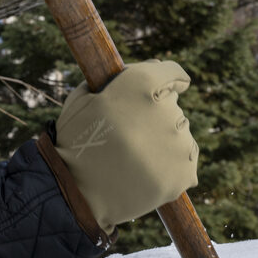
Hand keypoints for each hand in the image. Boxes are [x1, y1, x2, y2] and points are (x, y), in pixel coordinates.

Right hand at [54, 60, 198, 233]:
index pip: (172, 73)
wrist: (73, 192)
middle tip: (127, 137)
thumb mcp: (84, 97)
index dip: (168, 81)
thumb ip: (120, 78)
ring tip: (131, 160)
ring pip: (178, 137)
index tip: (169, 88)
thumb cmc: (74, 141)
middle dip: (153, 119)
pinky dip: (168, 169)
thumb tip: (155, 66)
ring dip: (161, 144)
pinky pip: (184, 164)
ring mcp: (178, 143)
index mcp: (143, 84)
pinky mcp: (184, 173)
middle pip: (171, 108)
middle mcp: (167, 110)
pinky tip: (144, 174)